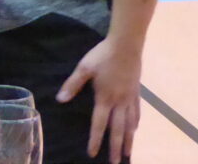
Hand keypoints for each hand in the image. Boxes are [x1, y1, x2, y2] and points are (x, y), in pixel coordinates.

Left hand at [57, 38, 141, 163]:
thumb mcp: (84, 68)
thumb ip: (72, 84)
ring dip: (129, 140)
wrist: (126, 45)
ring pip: (130, 124)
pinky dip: (136, 124)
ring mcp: (130, 98)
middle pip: (118, 129)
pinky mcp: (136, 92)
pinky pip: (137, 112)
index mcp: (104, 97)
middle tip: (115, 162)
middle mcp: (119, 102)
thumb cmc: (102, 55)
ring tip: (128, 153)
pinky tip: (135, 129)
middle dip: (116, 147)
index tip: (93, 153)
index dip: (95, 139)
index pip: (99, 124)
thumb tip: (60, 99)